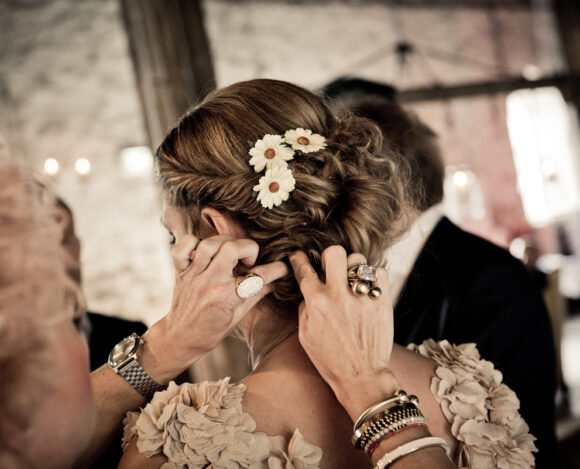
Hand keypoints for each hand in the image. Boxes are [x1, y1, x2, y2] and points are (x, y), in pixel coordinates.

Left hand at [142, 235, 287, 382]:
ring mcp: (193, 275)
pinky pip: (183, 246)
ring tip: (228, 254)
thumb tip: (278, 280)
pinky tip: (203, 252)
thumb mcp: (239, 315)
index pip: (258, 275)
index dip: (276, 269)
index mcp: (226, 297)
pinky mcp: (180, 270)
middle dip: (248, 248)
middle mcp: (209, 282)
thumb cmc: (211, 330)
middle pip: (232, 248)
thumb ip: (258, 293)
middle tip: (247, 262)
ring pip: (209, 243)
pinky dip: (193, 242)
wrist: (180, 338)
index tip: (282, 268)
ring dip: (225, 243)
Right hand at [289, 246, 399, 419]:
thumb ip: (305, 308)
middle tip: (331, 268)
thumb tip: (309, 290)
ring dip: (353, 268)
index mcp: (317, 304)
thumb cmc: (331, 360)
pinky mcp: (382, 302)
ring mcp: (362, 298)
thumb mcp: (305, 336)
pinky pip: (379, 273)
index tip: (299, 256)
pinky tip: (368, 290)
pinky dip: (374, 278)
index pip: (304, 270)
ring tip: (352, 281)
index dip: (298, 259)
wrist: (362, 377)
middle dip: (330, 257)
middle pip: (334, 252)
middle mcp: (339, 296)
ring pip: (358, 260)